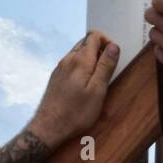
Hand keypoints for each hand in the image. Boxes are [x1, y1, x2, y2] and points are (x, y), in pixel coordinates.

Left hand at [29, 31, 120, 147]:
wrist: (49, 127)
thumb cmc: (76, 112)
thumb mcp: (98, 91)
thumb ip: (106, 66)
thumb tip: (113, 46)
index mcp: (80, 60)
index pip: (93, 35)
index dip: (107, 42)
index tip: (113, 59)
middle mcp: (68, 59)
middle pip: (85, 42)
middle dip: (99, 50)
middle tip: (107, 71)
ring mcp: (60, 68)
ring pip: (78, 53)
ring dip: (90, 60)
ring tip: (97, 80)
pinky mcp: (56, 77)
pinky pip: (71, 64)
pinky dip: (81, 67)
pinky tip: (84, 86)